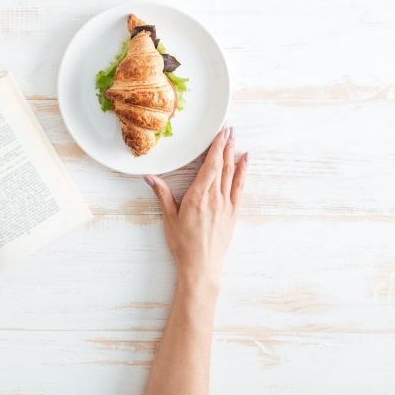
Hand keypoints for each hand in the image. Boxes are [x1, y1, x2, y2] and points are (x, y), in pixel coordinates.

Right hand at [145, 127, 247, 297]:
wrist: (202, 266)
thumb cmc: (183, 244)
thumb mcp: (169, 218)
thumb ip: (162, 194)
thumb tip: (149, 177)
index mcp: (198, 196)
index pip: (210, 165)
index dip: (216, 146)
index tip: (220, 132)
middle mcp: (215, 197)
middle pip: (223, 165)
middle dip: (226, 145)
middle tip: (229, 128)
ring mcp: (226, 204)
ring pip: (232, 173)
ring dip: (234, 154)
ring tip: (236, 139)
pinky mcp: (233, 213)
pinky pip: (240, 187)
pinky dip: (243, 172)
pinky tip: (245, 161)